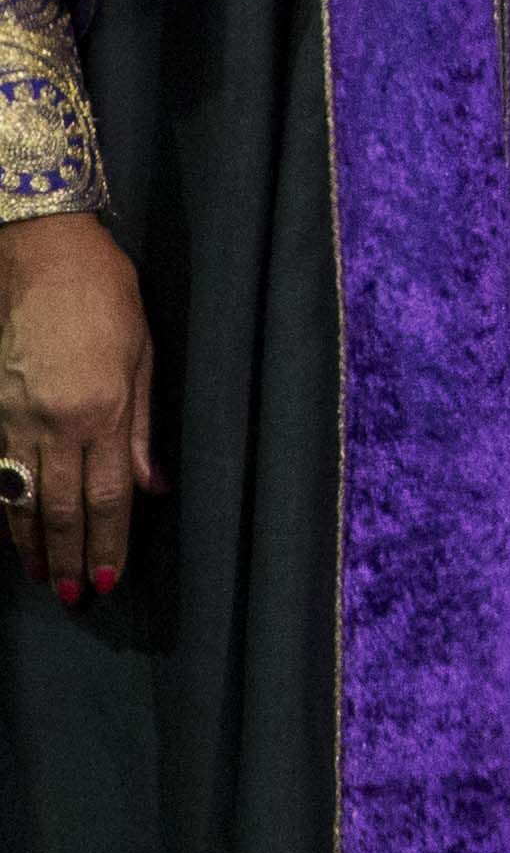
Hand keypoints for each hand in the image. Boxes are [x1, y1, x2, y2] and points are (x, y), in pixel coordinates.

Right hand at [0, 213, 151, 605]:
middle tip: (74, 597)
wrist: (38, 255)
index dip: (108, 542)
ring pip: (21, 498)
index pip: (107, 496)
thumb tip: (152, 486)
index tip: (109, 578)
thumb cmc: (103, 294)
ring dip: (31, 545)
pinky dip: (4, 509)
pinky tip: (11, 531)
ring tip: (41, 578)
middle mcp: (54, 423)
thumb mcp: (142, 353)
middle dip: (69, 557)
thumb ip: (143, 426)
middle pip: (61, 508)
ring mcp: (12, 419)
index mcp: (102, 410)